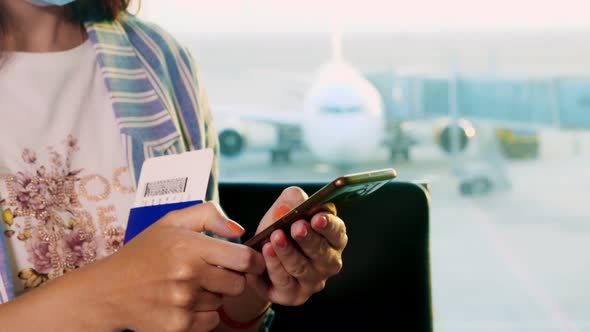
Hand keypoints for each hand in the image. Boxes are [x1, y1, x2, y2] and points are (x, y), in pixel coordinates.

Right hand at [93, 202, 265, 331]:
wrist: (108, 290)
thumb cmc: (144, 252)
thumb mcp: (172, 222)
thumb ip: (209, 215)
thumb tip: (238, 231)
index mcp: (189, 247)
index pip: (244, 259)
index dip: (253, 261)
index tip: (250, 261)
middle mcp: (188, 276)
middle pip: (238, 284)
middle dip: (230, 277)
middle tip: (211, 271)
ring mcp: (182, 304)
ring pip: (222, 302)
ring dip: (212, 295)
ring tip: (188, 285)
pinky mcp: (178, 326)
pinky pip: (211, 321)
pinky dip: (203, 314)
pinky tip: (184, 302)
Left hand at [251, 187, 347, 305]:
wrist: (259, 259)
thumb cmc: (280, 230)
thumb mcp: (284, 209)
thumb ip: (292, 200)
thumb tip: (290, 204)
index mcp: (332, 238)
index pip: (337, 232)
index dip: (328, 225)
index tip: (317, 217)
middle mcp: (327, 262)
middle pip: (322, 253)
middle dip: (309, 239)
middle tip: (297, 226)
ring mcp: (312, 281)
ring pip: (302, 268)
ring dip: (288, 252)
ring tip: (276, 237)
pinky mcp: (293, 295)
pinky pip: (284, 281)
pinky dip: (274, 265)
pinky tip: (266, 251)